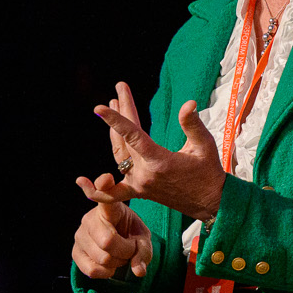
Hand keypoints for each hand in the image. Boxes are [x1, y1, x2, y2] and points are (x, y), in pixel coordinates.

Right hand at [72, 194, 155, 279]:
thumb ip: (144, 252)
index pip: (106, 197)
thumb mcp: (143, 240)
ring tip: (119, 255)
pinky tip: (109, 265)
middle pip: (108, 241)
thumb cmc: (131, 235)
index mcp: (109, 208)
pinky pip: (92, 270)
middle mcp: (90, 218)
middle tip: (129, 249)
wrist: (119, 246)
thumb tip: (139, 271)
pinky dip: (106, 273)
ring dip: (117, 263)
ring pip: (103, 258)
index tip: (106, 177)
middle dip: (125, 252)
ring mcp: (80, 235)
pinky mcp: (75, 252)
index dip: (105, 188)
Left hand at [75, 80, 227, 221]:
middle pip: (125, 139)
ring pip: (119, 155)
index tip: (100, 108)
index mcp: (159, 162)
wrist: (210, 203)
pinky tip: (81, 181)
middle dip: (121, 112)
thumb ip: (193, 124)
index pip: (133, 136)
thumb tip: (189, 103)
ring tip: (113, 105)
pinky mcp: (139, 191)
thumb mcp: (205, 146)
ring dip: (114, 131)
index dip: (115, 120)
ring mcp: (139, 185)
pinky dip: (97, 190)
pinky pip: (113, 192)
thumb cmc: (209, 173)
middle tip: (119, 89)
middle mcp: (144, 174)